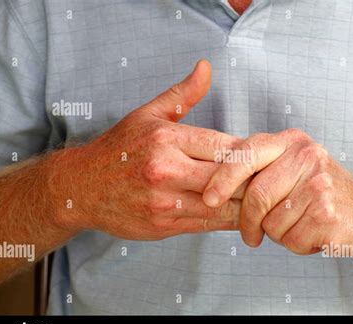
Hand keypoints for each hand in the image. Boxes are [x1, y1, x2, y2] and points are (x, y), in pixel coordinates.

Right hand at [53, 60, 245, 239]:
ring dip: (246, 202)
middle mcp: (166, 170)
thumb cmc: (117, 149)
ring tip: (264, 198)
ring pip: (222, 205)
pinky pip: (207, 224)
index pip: (223, 145)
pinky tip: (241, 215)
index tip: (263, 155)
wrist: (80, 189)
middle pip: (227, 176)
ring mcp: (164, 201)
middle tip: (272, 178)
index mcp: (166, 139)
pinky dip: (228, 220)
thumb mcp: (146, 115)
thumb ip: (181, 94)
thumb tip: (206, 67)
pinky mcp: (163, 226)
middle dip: (253, 178)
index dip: (249, 153)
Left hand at [202, 129, 352, 254]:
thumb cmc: (323, 194)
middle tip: (251, 236)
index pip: (247, 154)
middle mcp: (307, 157)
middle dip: (248, 222)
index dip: (223, 178)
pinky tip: (314, 232)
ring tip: (300, 223)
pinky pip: (290, 239)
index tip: (209, 198)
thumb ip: (261, 169)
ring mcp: (319, 185)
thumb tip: (213, 187)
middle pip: (255, 195)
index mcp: (293, 142)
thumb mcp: (295, 167)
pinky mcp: (327, 214)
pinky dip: (296, 245)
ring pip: (270, 222)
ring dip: (278, 233)